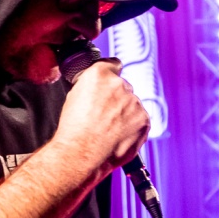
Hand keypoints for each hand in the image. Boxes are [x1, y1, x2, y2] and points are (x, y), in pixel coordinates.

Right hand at [52, 58, 149, 174]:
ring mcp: (134, 102)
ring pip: (132, 105)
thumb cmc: (74, 129)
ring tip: (109, 130)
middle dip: (117, 100)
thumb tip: (96, 90)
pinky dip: (133, 128)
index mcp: (99, 74)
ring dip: (125, 114)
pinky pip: (140, 120)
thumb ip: (90, 87)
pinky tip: (117, 136)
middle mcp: (119, 84)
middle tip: (104, 116)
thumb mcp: (73, 97)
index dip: (110, 75)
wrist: (82, 152)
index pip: (112, 64)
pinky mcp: (144, 120)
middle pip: (123, 88)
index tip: (108, 85)